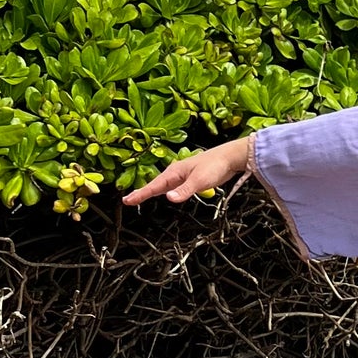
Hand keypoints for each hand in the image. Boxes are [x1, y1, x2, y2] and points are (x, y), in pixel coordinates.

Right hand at [122, 137, 250, 205]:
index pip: (153, 186)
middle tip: (128, 200)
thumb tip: (169, 198)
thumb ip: (184, 191)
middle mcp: (176, 173)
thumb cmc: (216, 165)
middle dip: (141, 192)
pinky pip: (172, 185)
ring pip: (163, 185)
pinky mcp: (190, 178)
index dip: (140, 194)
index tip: (127, 200)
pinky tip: (165, 193)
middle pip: (155, 185)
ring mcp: (182, 175)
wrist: (231, 157)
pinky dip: (164, 190)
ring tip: (140, 197)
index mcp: (174, 172)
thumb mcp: (200, 181)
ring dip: (151, 191)